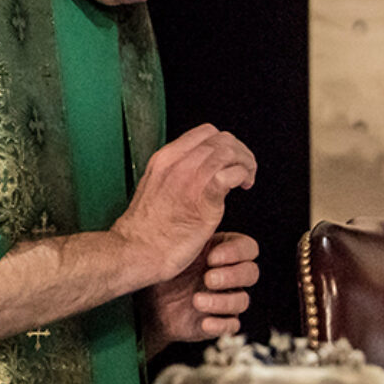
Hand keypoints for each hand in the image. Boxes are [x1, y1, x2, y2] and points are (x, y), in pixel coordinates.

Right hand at [112, 124, 256, 285]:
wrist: (137, 250)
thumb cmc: (147, 229)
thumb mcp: (156, 187)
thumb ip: (177, 174)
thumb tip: (199, 169)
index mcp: (166, 157)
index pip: (206, 132)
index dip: (225, 143)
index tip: (230, 161)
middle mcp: (178, 162)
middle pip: (222, 139)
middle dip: (240, 152)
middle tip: (244, 171)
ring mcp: (189, 178)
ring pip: (230, 152)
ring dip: (246, 163)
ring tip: (246, 180)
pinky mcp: (203, 197)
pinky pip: (230, 174)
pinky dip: (242, 175)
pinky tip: (242, 186)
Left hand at [138, 230, 260, 349]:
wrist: (148, 305)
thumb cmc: (163, 270)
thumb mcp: (176, 246)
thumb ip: (193, 224)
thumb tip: (206, 199)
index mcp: (222, 252)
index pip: (248, 248)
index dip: (235, 253)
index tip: (212, 256)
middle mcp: (228, 276)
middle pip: (251, 273)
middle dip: (231, 276)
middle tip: (208, 278)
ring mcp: (225, 299)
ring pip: (243, 300)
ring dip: (222, 301)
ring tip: (197, 300)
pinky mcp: (219, 321)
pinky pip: (232, 325)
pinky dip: (219, 324)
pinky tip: (203, 320)